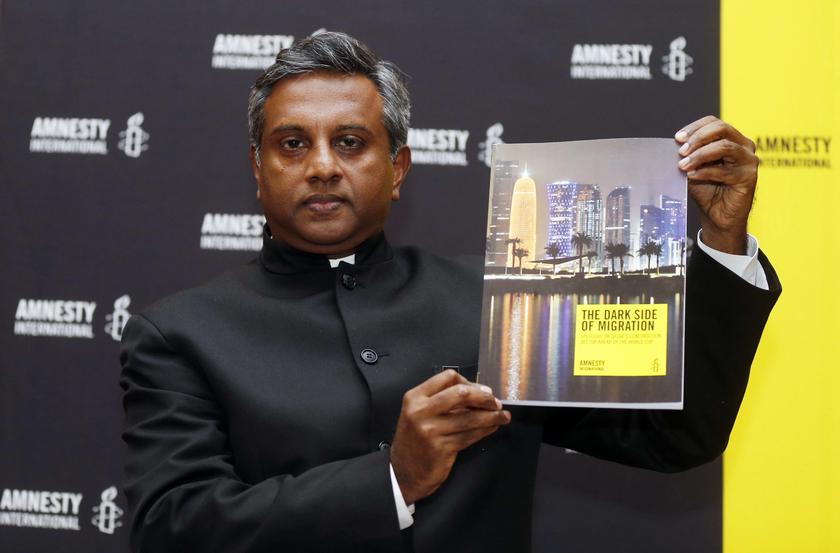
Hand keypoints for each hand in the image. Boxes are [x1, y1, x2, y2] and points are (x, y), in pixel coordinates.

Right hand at [389, 369, 510, 503]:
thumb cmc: (414, 441)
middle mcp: (421, 411)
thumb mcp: (418, 414)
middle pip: (461, 394)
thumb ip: (441, 401)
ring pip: (470, 418)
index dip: (469, 383)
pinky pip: (470, 435)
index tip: (481, 391)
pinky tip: (492, 428)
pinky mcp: (442, 448)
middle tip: (496, 402)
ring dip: (491, 416)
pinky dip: (485, 431)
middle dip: (484, 397)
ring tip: (503, 416)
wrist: (402, 472)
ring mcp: (431, 430)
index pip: (448, 378)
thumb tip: (477, 394)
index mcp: (415, 397)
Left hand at [675, 116, 758, 253]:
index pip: (714, 122)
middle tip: (681, 151)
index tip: (678, 138)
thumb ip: (688, 155)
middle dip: (698, 138)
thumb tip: (675, 144)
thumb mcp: (694, 167)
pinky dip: (704, 172)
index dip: (695, 127)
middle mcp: (744, 146)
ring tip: (683, 165)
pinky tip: (691, 176)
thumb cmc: (707, 190)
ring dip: (700, 155)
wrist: (717, 215)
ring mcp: (749, 160)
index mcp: (731, 139)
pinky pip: (724, 171)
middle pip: (722, 129)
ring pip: (724, 147)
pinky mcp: (749, 177)